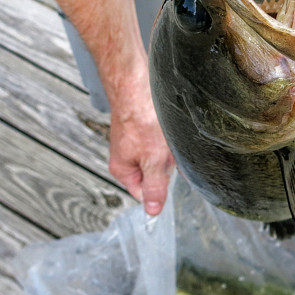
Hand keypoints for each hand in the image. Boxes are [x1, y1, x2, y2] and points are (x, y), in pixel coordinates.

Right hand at [107, 69, 174, 214]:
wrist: (137, 81)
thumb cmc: (142, 119)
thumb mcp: (153, 159)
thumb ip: (155, 186)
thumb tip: (152, 213)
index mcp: (123, 170)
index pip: (145, 193)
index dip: (161, 186)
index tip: (167, 171)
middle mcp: (127, 156)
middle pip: (157, 172)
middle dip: (168, 164)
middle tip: (167, 148)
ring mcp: (137, 140)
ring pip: (163, 154)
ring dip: (171, 147)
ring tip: (166, 132)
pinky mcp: (147, 125)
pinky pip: (164, 137)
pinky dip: (170, 133)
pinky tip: (169, 123)